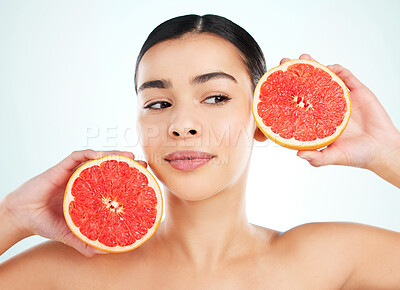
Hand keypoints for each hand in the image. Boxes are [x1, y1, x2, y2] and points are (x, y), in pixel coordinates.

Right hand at [2, 149, 147, 256]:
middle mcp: (84, 179)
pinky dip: (89, 154)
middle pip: (108, 166)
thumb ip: (87, 240)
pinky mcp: (61, 168)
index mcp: (89, 192)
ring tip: (128, 156)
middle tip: (141, 164)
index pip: (111, 181)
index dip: (127, 178)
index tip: (142, 179)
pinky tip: (99, 156)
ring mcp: (73, 172)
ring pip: (96, 157)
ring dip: (113, 154)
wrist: (23, 217)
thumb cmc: (47, 222)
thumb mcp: (72, 233)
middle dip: (126, 163)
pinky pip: (76, 156)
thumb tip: (106, 250)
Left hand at [280, 54, 399, 172]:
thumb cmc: (357, 155)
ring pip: (325, 78)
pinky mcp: (357, 92)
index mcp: (318, 120)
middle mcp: (327, 107)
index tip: (275, 84)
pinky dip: (338, 70)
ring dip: (315, 66)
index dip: (288, 93)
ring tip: (303, 57)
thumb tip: (298, 155)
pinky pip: (346, 77)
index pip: (299, 102)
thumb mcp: (333, 157)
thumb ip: (317, 158)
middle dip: (297, 73)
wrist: (383, 150)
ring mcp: (341, 99)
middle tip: (284, 62)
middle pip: (308, 86)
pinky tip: (330, 67)